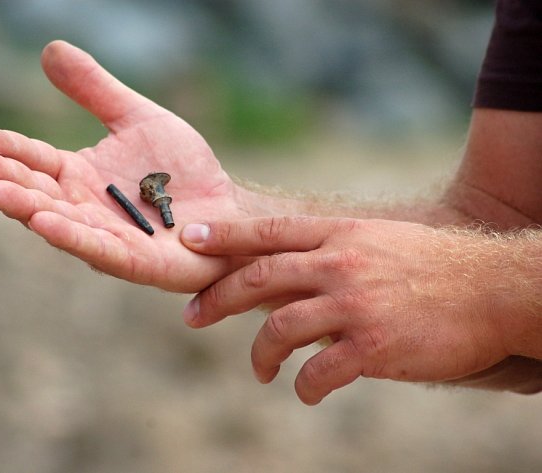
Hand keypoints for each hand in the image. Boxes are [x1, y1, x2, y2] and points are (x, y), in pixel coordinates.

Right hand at [0, 41, 256, 291]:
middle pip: (41, 193)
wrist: (226, 207)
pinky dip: (72, 236)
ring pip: (62, 223)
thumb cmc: (183, 169)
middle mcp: (88, 208)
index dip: (11, 150)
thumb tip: (51, 50)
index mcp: (84, 177)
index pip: (39, 161)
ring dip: (29, 209)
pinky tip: (45, 222)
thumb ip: (97, 91)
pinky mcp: (136, 261)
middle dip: (8, 180)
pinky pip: (100, 249)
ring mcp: (109, 237)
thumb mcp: (138, 119)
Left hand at [180, 217, 513, 403]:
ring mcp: (355, 304)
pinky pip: (318, 372)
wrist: (494, 288)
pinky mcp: (373, 345)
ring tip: (262, 372)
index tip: (188, 240)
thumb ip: (329, 253)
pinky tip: (307, 393)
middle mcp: (341, 264)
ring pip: (280, 329)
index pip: (268, 232)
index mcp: (340, 234)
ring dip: (260, 355)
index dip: (224, 236)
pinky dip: (304, 387)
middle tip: (192, 316)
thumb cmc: (433, 265)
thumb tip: (285, 274)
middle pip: (259, 278)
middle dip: (218, 298)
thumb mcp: (376, 241)